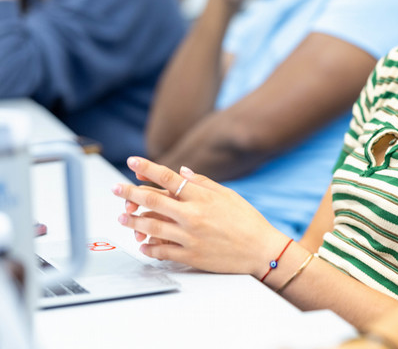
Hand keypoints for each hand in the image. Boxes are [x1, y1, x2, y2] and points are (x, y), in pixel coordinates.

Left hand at [112, 156, 288, 275]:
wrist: (261, 250)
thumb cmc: (247, 221)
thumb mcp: (228, 195)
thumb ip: (202, 182)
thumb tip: (180, 171)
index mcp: (203, 197)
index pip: (168, 178)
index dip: (147, 168)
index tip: (132, 162)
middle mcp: (193, 215)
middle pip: (152, 201)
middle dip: (129, 193)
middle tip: (116, 188)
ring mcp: (190, 237)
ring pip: (151, 227)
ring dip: (132, 221)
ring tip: (122, 217)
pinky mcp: (190, 256)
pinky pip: (161, 252)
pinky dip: (148, 247)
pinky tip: (142, 243)